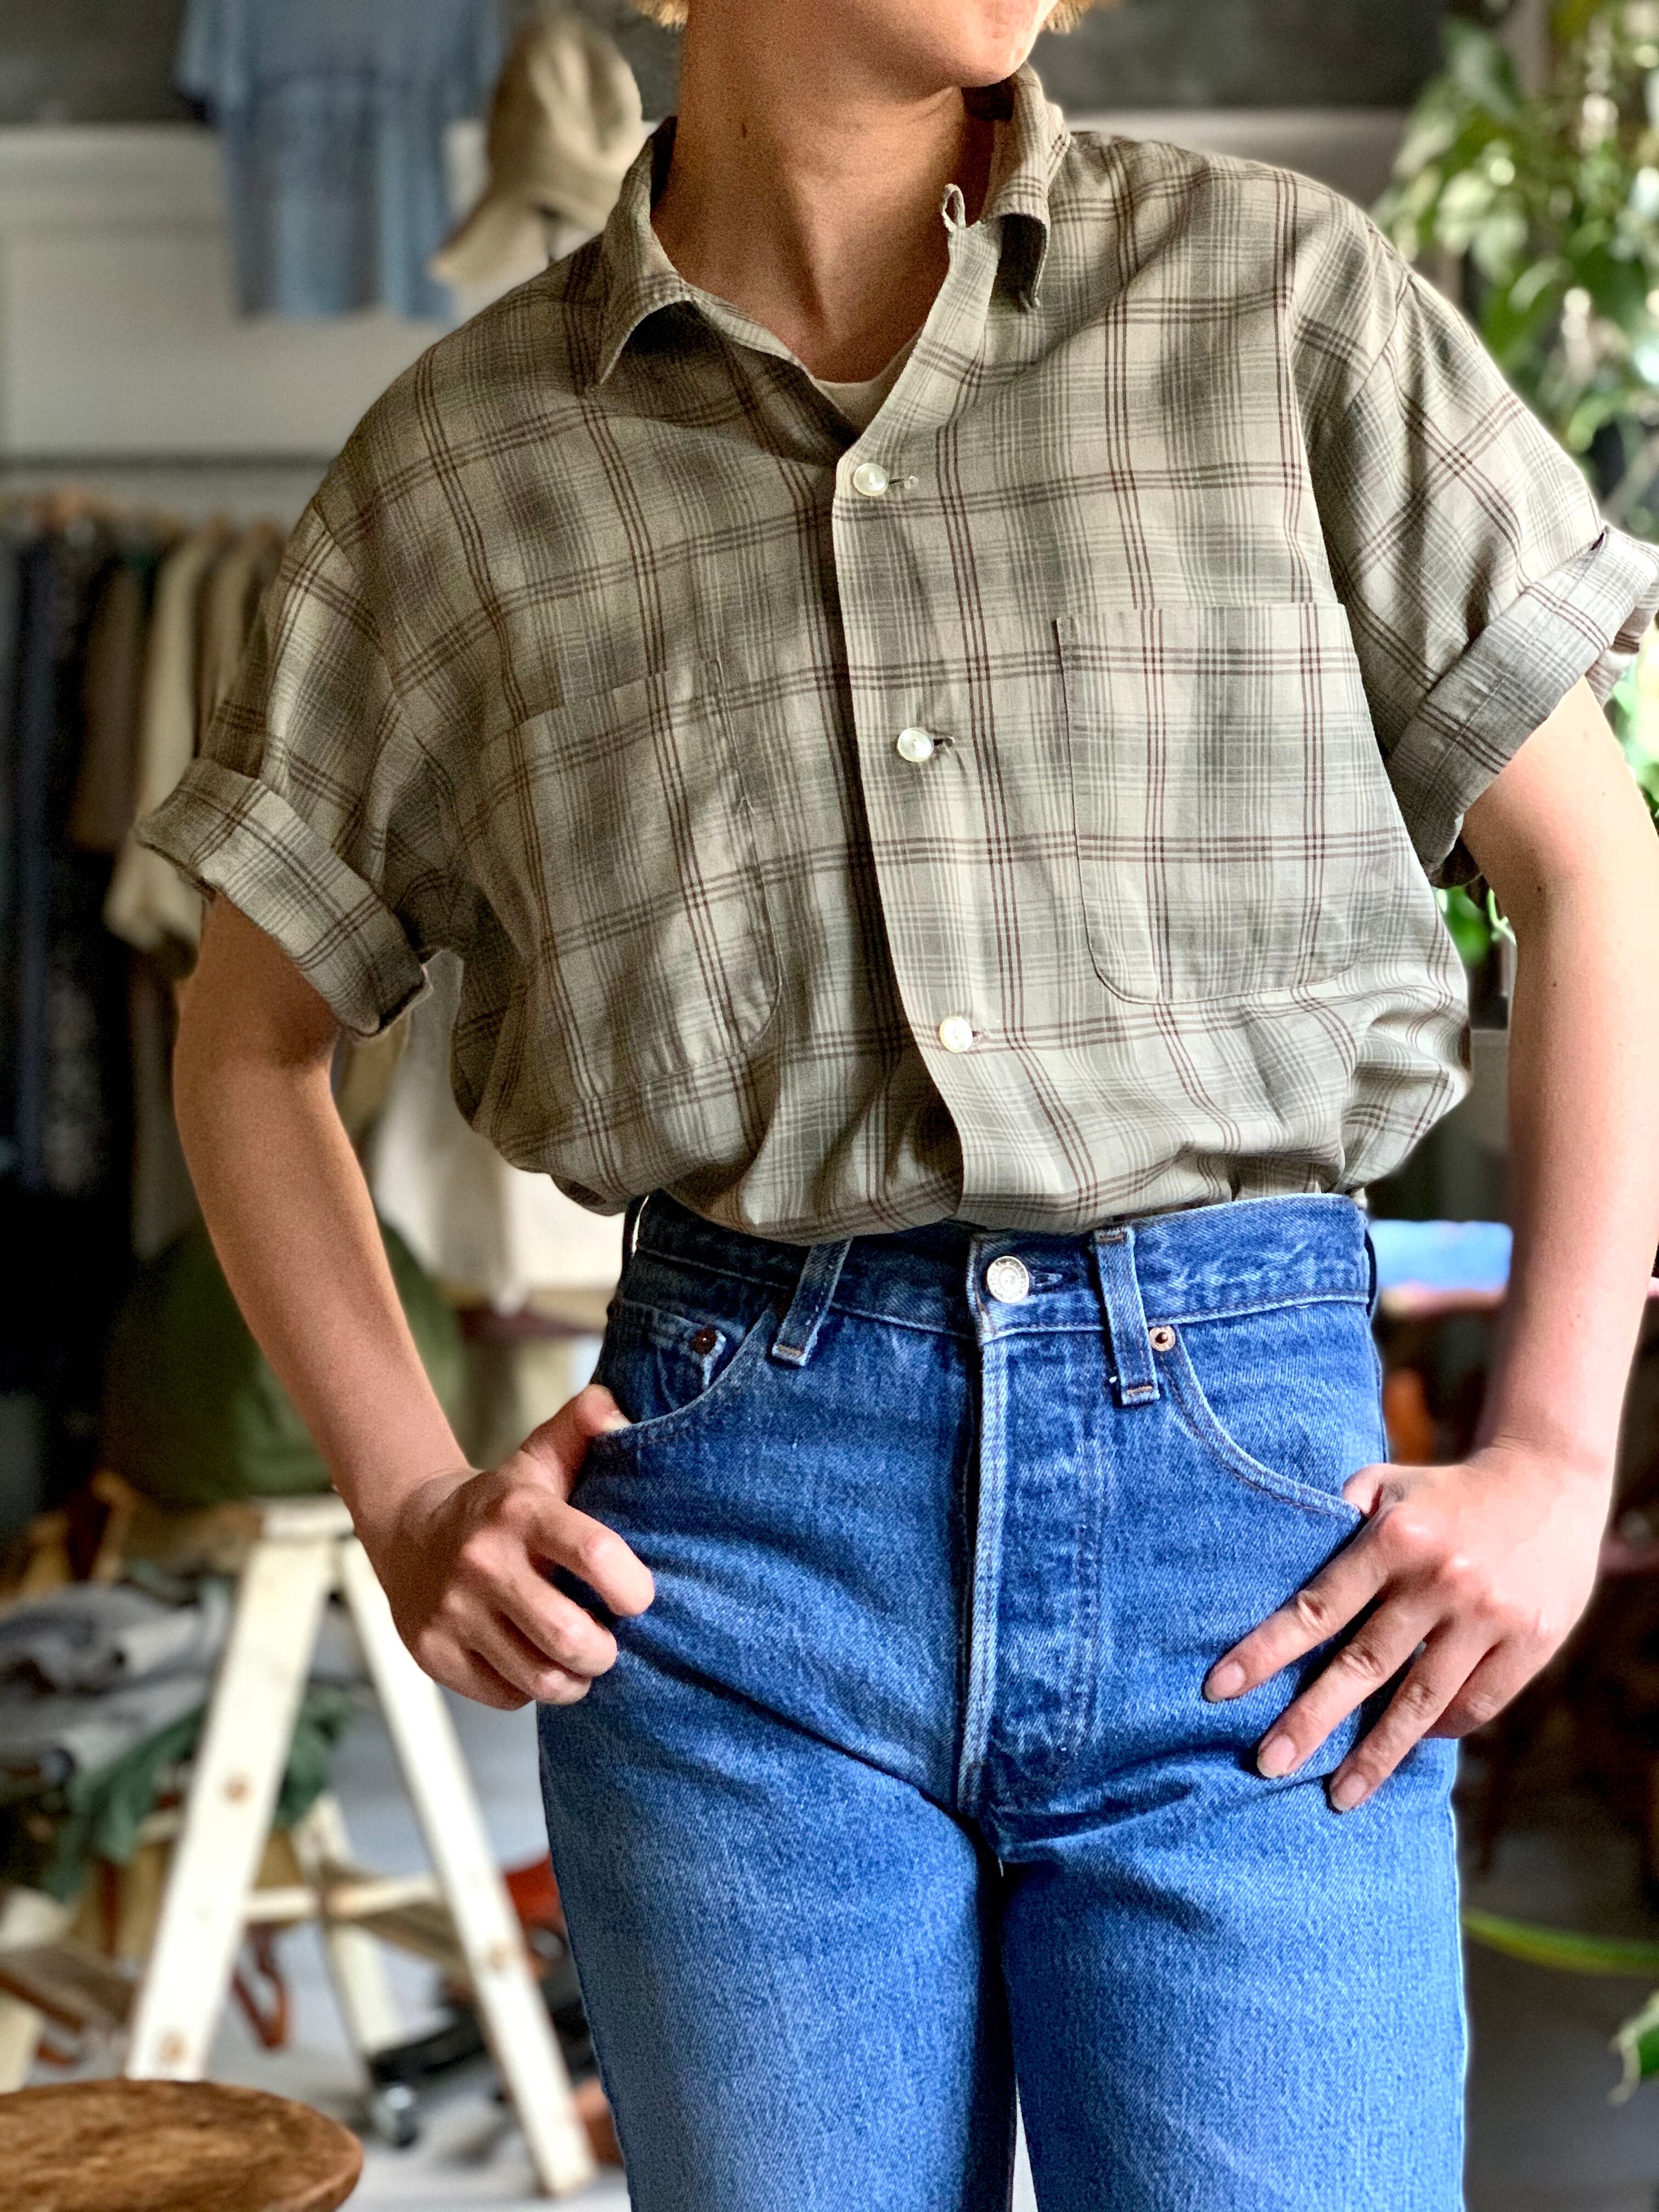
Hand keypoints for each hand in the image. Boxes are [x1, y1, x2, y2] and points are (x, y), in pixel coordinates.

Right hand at [359, 1384, 655, 1709]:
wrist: (412, 1530)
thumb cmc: (504, 1501)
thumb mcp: (540, 1456)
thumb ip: (585, 1424)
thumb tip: (619, 1409)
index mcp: (521, 1512)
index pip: (594, 1555)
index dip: (632, 1588)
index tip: (639, 1599)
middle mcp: (483, 1561)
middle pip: (570, 1637)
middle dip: (605, 1651)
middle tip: (610, 1643)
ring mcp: (452, 1610)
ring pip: (539, 1678)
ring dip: (574, 1680)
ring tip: (579, 1662)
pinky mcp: (432, 1652)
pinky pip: (505, 1695)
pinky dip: (529, 1689)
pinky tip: (532, 1662)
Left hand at [1203, 1440, 1611, 1809]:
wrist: (1549, 1482)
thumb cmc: (1446, 1492)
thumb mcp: (1387, 1486)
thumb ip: (1335, 1519)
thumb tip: (1275, 1560)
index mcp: (1395, 1539)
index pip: (1317, 1607)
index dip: (1266, 1651)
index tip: (1219, 1689)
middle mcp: (1439, 1581)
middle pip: (1362, 1666)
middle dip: (1311, 1720)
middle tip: (1267, 1763)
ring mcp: (1488, 1616)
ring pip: (1420, 1701)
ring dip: (1376, 1754)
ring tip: (1338, 1795)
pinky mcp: (1531, 1642)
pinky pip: (1475, 1704)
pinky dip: (1439, 1730)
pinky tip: (1407, 1748)